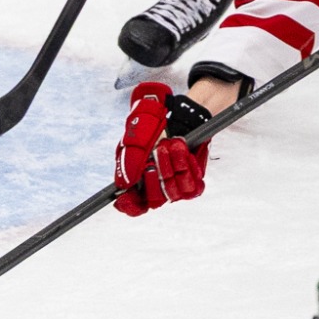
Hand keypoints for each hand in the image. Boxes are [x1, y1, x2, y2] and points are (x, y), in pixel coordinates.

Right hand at [113, 82, 211, 215]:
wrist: (177, 112)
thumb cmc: (150, 124)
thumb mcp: (135, 138)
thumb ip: (128, 161)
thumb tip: (124, 185)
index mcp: (136, 178)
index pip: (132, 204)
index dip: (129, 205)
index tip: (127, 199)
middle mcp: (155, 184)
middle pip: (155, 200)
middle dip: (156, 175)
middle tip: (158, 151)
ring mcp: (174, 183)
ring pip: (175, 193)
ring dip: (173, 166)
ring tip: (171, 144)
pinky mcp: (192, 178)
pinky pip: (193, 186)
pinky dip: (188, 167)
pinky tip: (183, 151)